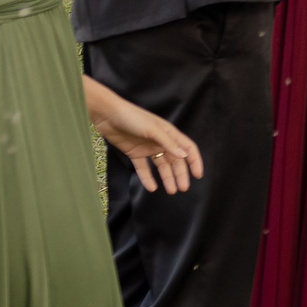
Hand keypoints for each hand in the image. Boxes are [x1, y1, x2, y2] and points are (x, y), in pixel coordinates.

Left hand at [84, 77, 202, 194]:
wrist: (108, 115)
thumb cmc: (134, 118)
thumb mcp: (153, 129)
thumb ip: (169, 143)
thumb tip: (184, 156)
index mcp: (170, 134)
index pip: (188, 149)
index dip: (194, 161)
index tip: (198, 175)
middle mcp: (161, 142)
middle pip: (175, 160)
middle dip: (180, 174)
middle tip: (183, 188)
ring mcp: (148, 149)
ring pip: (161, 166)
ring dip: (167, 178)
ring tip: (171, 191)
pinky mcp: (135, 154)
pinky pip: (143, 168)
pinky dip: (147, 178)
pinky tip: (151, 188)